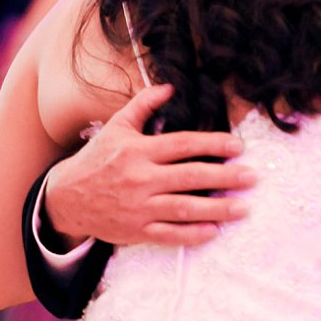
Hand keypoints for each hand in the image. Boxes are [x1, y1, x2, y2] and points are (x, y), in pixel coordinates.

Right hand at [43, 84, 254, 249]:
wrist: (67, 197)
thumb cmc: (97, 158)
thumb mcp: (116, 126)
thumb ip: (143, 105)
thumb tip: (170, 86)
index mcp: (138, 150)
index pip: (183, 144)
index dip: (213, 144)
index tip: (238, 147)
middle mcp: (141, 178)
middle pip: (190, 176)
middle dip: (225, 177)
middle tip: (252, 177)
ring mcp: (139, 207)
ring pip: (185, 208)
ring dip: (218, 209)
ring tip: (244, 208)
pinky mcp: (137, 230)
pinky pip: (170, 234)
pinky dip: (193, 234)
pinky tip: (214, 231)